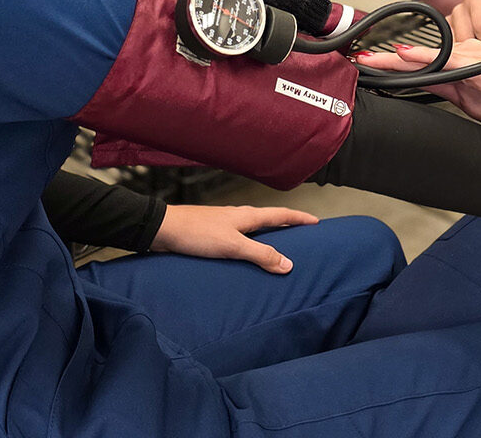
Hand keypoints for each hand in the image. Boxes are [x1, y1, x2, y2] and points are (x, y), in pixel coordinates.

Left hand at [150, 204, 318, 273]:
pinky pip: (240, 239)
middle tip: (303, 235)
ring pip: (254, 229)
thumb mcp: (232, 246)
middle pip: (269, 220)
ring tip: (279, 248)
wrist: (162, 229)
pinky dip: (251, 245)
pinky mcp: (213, 235)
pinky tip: (246, 257)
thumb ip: (260, 254)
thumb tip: (289, 265)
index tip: (317, 222)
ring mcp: (225, 225)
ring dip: (269, 236)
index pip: (281, 215)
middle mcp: (238, 217)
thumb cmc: (196, 234)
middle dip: (287, 226)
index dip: (299, 218)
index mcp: (247, 216)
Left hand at [359, 38, 480, 137]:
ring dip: (395, 58)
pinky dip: (425, 58)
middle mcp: (465, 57)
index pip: (419, 64)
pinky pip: (449, 60)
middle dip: (384, 59)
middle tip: (354, 59)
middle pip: (417, 57)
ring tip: (368, 58)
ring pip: (428, 55)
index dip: (390, 65)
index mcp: (461, 68)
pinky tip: (405, 56)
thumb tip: (421, 88)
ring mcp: (474, 59)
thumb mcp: (474, 104)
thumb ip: (448, 92)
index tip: (365, 65)